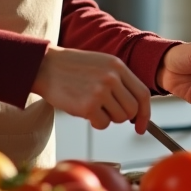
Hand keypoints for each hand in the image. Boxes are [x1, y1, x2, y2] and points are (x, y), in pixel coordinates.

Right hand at [32, 46, 150, 131]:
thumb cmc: (72, 69)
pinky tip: (84, 110)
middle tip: (107, 112)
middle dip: (123, 117)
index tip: (142, 126)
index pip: (143, 94)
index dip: (145, 113)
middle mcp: (112, 78)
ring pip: (118, 118)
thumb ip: (120, 81)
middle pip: (132, 110)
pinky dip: (95, 123)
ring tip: (92, 105)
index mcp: (117, 66)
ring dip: (107, 118)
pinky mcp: (88, 105)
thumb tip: (136, 110)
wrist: (45, 66)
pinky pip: (103, 125)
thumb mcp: (101, 64)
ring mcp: (100, 91)